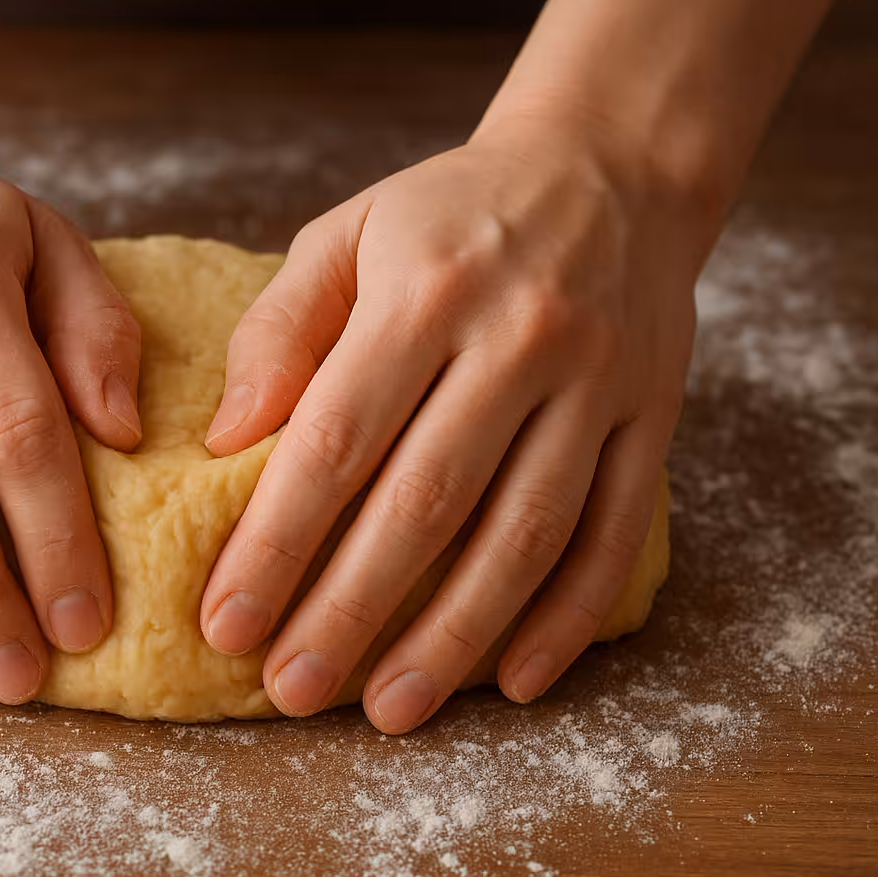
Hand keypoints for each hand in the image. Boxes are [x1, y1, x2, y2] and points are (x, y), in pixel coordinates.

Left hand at [199, 115, 712, 732]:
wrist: (611, 168)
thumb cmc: (451, 214)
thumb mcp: (350, 232)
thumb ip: (281, 328)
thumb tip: (225, 440)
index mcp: (425, 292)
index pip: (335, 439)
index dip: (277, 541)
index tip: (226, 621)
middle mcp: (518, 339)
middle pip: (425, 504)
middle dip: (350, 610)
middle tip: (291, 689)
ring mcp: (596, 383)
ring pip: (523, 535)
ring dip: (454, 635)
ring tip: (391, 708)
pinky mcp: (651, 416)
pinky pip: (611, 533)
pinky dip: (567, 616)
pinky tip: (517, 679)